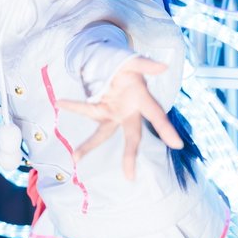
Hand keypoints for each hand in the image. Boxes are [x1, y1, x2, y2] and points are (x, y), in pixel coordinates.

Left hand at [57, 57, 182, 179]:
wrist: (111, 64)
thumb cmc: (127, 66)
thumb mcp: (134, 62)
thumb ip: (145, 64)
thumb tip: (163, 66)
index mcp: (142, 100)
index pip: (157, 116)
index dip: (167, 129)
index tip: (177, 145)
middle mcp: (129, 112)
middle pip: (132, 136)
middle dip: (130, 154)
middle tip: (129, 176)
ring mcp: (113, 114)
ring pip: (103, 133)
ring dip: (89, 145)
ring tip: (75, 157)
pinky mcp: (99, 111)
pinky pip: (85, 109)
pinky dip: (73, 105)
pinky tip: (60, 102)